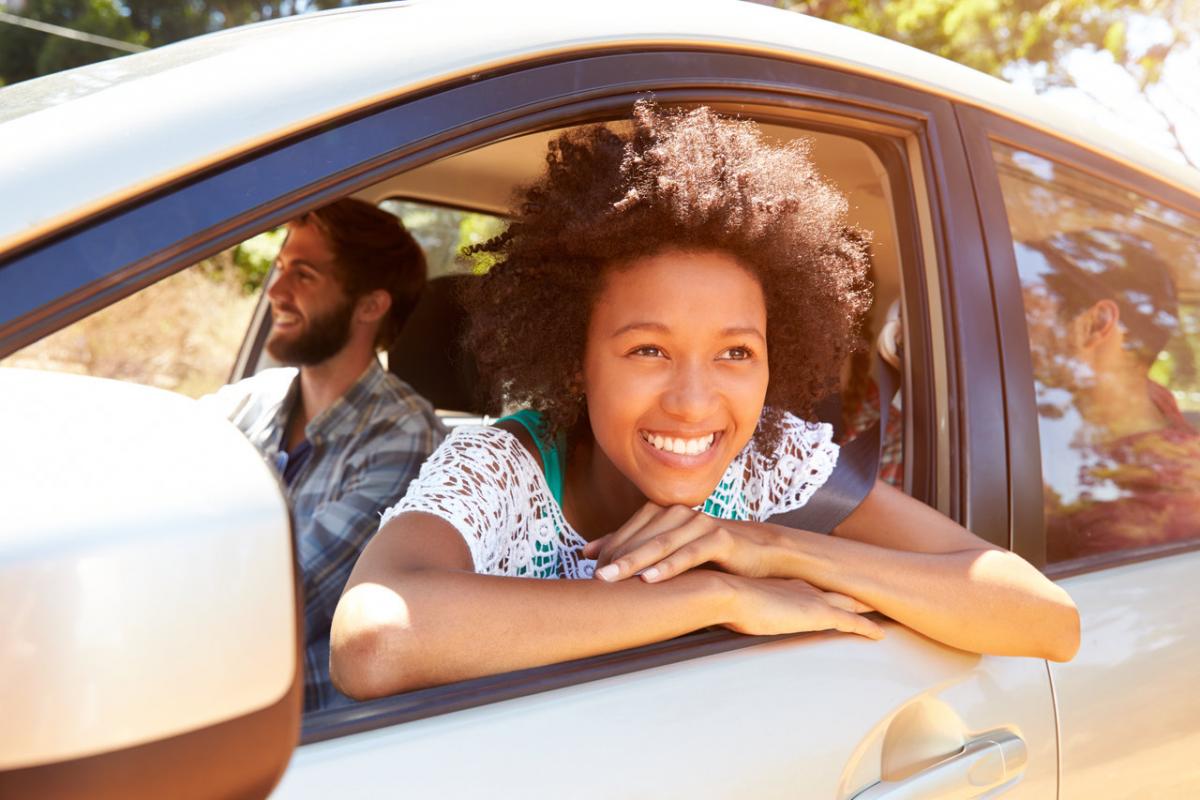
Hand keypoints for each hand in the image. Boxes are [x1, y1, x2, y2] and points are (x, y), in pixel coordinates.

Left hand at [582, 502, 778, 582]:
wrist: (763, 554)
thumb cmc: (712, 556)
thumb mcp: (669, 552)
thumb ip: (633, 549)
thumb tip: (588, 553)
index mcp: (665, 514)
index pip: (627, 531)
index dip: (607, 550)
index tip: (586, 570)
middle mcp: (680, 514)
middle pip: (640, 537)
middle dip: (614, 557)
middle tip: (593, 578)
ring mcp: (700, 524)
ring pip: (661, 544)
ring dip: (634, 561)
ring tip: (611, 579)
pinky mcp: (721, 539)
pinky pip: (690, 553)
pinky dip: (669, 566)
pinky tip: (650, 579)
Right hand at [722, 575, 884, 639]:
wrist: (726, 592)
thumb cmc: (724, 596)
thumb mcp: (736, 600)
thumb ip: (742, 605)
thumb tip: (727, 611)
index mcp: (789, 582)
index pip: (819, 585)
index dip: (834, 586)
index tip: (845, 585)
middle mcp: (806, 587)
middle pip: (842, 589)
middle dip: (861, 590)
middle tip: (880, 589)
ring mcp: (814, 600)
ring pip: (853, 602)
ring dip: (870, 605)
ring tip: (889, 606)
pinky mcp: (818, 615)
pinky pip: (852, 623)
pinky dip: (867, 628)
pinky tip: (880, 635)